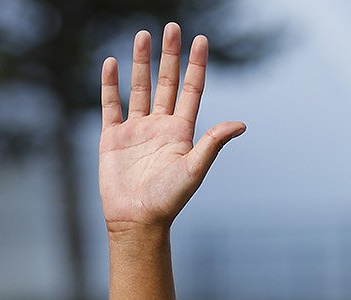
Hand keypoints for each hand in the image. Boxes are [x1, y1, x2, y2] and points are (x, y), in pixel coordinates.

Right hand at [98, 24, 245, 234]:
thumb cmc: (169, 200)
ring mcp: (136, 130)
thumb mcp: (194, 169)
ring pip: (139, 88)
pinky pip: (111, 104)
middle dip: (170, 55)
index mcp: (182, 132)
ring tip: (143, 35)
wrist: (137, 221)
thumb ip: (213, 144)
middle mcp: (160, 126)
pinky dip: (110, 84)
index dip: (196, 66)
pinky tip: (111, 63)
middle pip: (166, 82)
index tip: (200, 40)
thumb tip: (241, 124)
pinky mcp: (112, 137)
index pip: (191, 90)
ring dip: (141, 62)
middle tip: (172, 27)